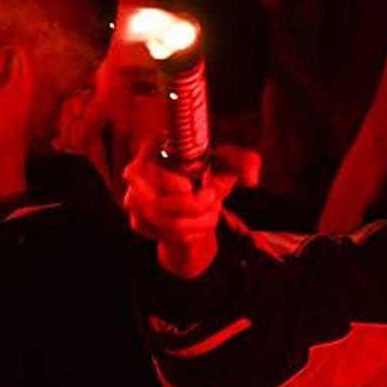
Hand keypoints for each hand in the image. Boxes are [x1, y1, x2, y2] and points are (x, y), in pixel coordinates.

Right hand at [122, 151, 239, 278]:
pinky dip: (190, 234)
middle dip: (194, 207)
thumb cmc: (205, 175)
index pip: (151, 167)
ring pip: (168, 222)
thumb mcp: (225, 165)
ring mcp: (134, 200)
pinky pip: (167, 236)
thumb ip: (242, 161)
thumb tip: (252, 176)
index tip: (189, 187)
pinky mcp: (139, 222)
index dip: (168, 180)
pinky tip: (197, 224)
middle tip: (212, 200)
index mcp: (153, 150)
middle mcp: (136, 175)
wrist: (191, 203)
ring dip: (198, 223)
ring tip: (211, 213)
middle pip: (159, 201)